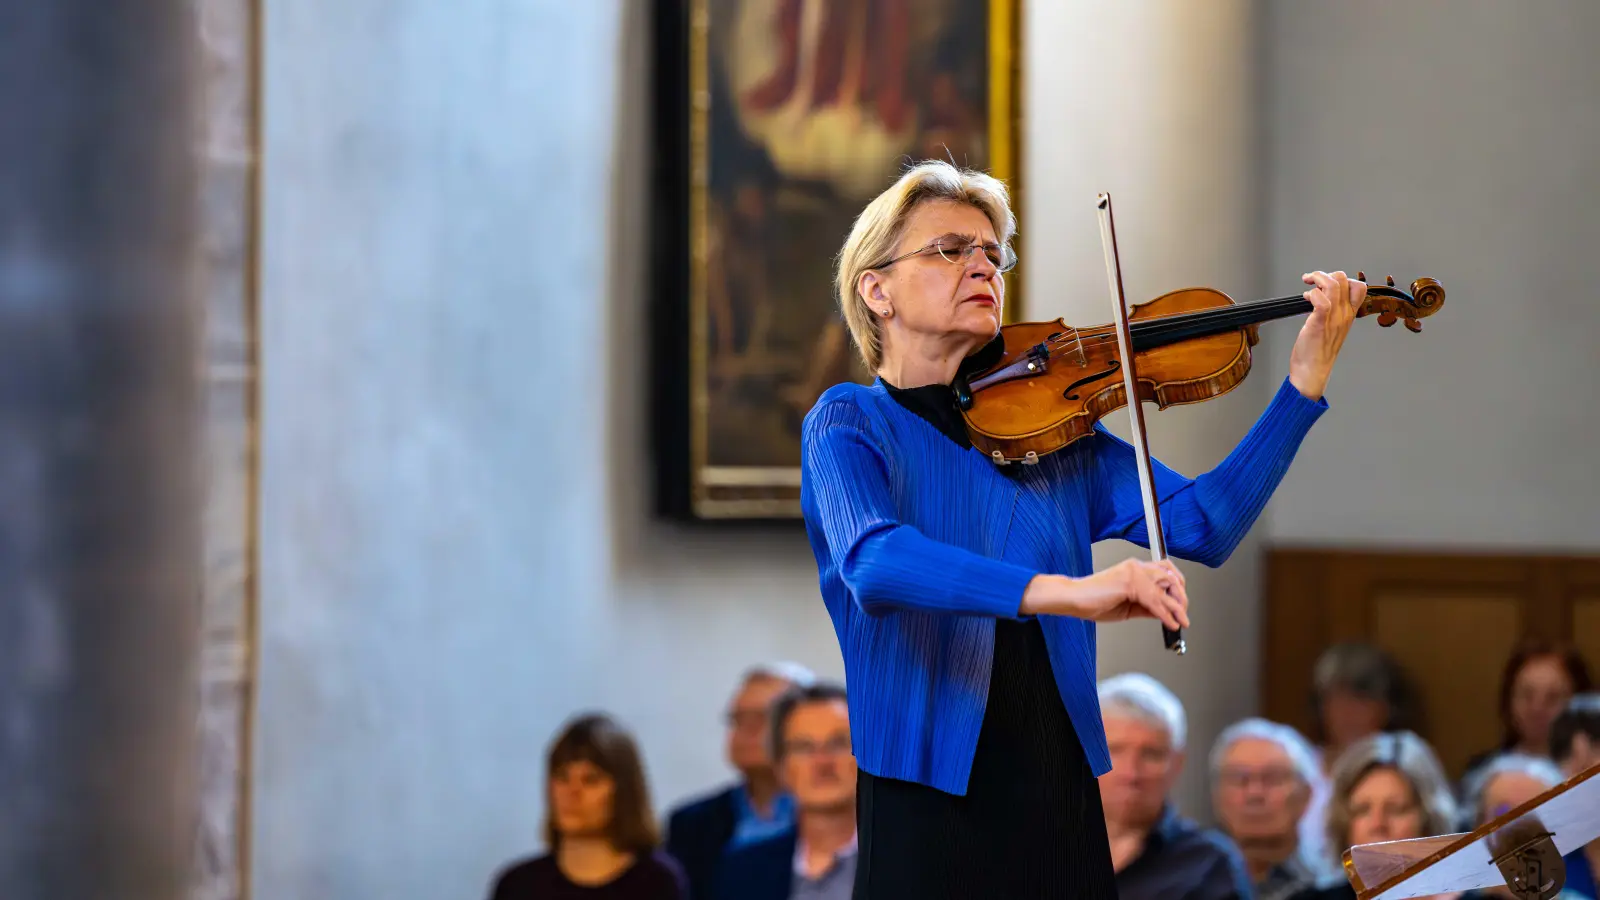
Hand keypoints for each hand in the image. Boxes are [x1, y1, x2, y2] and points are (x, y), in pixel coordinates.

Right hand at [1019, 559, 1189, 630]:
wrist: (1074, 599)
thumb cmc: (1094, 601)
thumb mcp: (1129, 607)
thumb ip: (1147, 607)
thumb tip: (1165, 613)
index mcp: (1134, 568)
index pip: (1165, 571)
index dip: (1177, 587)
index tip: (1181, 603)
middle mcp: (1136, 567)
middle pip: (1170, 577)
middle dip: (1181, 597)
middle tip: (1184, 614)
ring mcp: (1133, 573)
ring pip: (1165, 589)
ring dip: (1177, 607)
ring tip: (1181, 621)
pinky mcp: (1130, 583)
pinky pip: (1154, 600)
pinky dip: (1165, 614)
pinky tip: (1170, 623)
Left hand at [1289, 270, 1367, 400]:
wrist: (1313, 371)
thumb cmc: (1317, 351)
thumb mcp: (1332, 328)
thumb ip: (1331, 312)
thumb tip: (1320, 296)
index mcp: (1349, 315)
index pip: (1360, 287)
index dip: (1345, 278)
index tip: (1328, 283)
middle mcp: (1344, 314)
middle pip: (1345, 280)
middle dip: (1327, 274)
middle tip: (1313, 281)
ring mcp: (1333, 319)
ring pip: (1333, 286)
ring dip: (1318, 278)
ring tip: (1308, 282)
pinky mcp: (1320, 324)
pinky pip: (1321, 301)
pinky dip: (1312, 294)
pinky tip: (1306, 298)